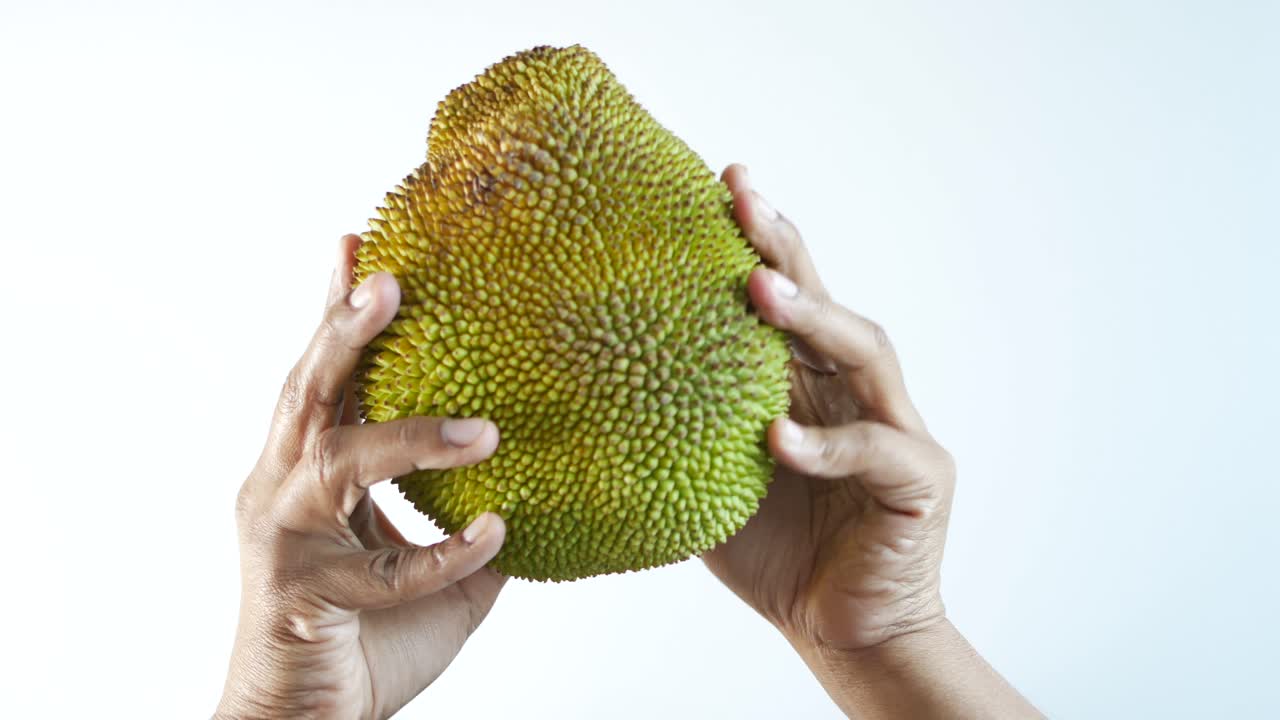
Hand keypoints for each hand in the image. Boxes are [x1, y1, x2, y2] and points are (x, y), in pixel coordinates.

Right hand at [217, 235, 506, 719]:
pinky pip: (387, 569)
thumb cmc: (364, 635)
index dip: (336, 310)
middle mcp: (281, 487)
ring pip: (336, 462)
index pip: (323, 375)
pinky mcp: (303, 595)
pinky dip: (444, 552)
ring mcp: (285, 539)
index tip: (360, 243)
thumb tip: (543, 490)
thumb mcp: (430, 566)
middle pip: (308, 391)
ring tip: (481, 427)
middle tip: (388, 275)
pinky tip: (496, 535)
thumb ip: (469, 520)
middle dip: (345, 330)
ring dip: (410, 438)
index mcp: (306, 467)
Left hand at [704, 165, 954, 652]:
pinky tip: (779, 438)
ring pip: (864, 354)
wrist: (840, 631)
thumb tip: (589, 400)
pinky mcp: (919, 481)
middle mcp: (854, 393)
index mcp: (806, 386)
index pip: (784, 300)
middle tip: (740, 197)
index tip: (718, 184)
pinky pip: (875, 452)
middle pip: (825, 303)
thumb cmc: (775, 552)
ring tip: (760, 292)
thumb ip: (678, 435)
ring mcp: (895, 430)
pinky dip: (828, 444)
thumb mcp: (708, 485)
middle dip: (784, 247)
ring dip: (813, 319)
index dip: (757, 242)